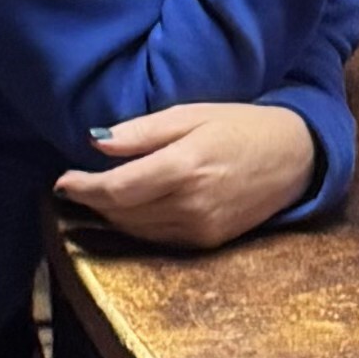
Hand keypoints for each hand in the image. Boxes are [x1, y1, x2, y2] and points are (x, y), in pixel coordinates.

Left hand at [56, 98, 319, 248]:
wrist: (296, 158)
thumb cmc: (241, 126)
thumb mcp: (192, 114)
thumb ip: (143, 131)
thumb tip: (96, 141)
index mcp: (185, 167)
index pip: (116, 189)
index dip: (82, 187)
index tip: (62, 179)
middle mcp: (191, 205)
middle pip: (120, 213)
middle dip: (92, 200)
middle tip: (75, 183)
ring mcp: (200, 229)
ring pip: (134, 230)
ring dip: (110, 215)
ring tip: (96, 195)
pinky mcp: (207, 243)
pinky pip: (156, 238)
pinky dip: (136, 225)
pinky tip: (130, 208)